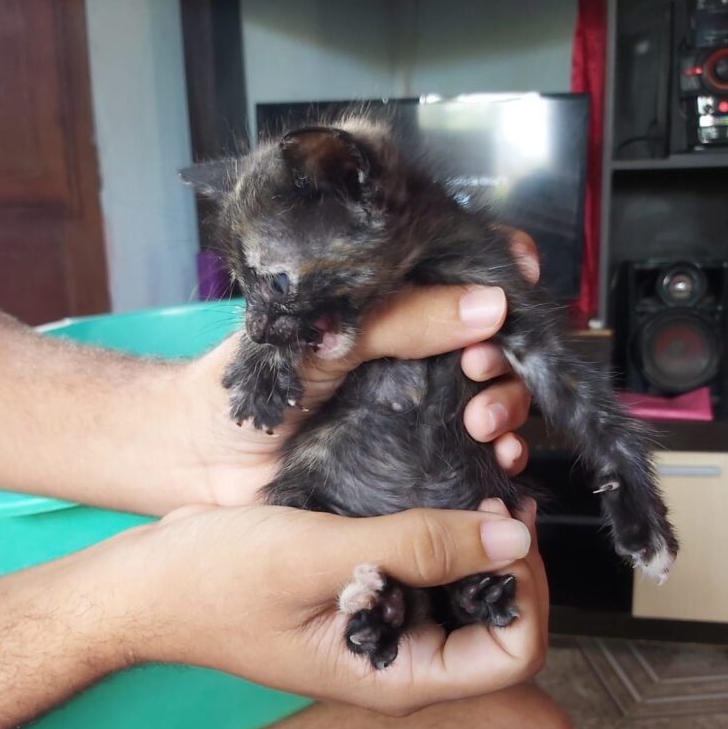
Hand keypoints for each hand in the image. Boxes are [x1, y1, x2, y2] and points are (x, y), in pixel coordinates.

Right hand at [105, 496, 546, 714]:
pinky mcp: (364, 590)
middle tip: (498, 488)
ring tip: (474, 473)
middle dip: (512, 557)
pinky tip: (431, 479)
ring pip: (465, 587)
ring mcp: (382, 623)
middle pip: (500, 619)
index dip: (529, 592)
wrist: (146, 583)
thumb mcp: (320, 556)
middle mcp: (400, 655)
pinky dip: (439, 526)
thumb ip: (419, 547)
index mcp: (397, 673)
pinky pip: (424, 563)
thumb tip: (514, 536)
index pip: (513, 655)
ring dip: (479, 535)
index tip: (508, 526)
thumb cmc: (216, 580)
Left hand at [179, 231, 539, 506]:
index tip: (522, 274)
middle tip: (479, 366)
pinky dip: (500, 457)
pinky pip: (475, 454)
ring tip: (481, 422)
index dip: (504, 266)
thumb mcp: (325, 332)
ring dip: (506, 405)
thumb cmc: (250, 378)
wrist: (205, 456)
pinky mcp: (416, 459)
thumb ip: (402, 317)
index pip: (464, 268)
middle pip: (494, 338)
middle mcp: (415, 351)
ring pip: (493, 396)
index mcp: (392, 302)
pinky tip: (500, 463)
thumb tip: (487, 304)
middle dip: (505, 352)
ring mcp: (419, 406)